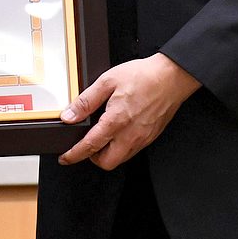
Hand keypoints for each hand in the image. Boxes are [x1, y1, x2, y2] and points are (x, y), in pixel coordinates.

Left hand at [57, 54, 200, 170]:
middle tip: (86, 146)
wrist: (172, 76)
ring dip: (108, 154)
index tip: (65, 158)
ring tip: (102, 138)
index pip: (90, 146)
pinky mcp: (151, 137)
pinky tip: (119, 132)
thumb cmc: (144, 76)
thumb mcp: (108, 81)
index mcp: (116, 121)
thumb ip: (86, 101)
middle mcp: (130, 135)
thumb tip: (69, 115)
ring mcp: (142, 138)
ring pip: (120, 159)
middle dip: (92, 158)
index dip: (74, 155)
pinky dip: (121, 148)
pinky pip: (132, 151)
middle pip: (107, 163)